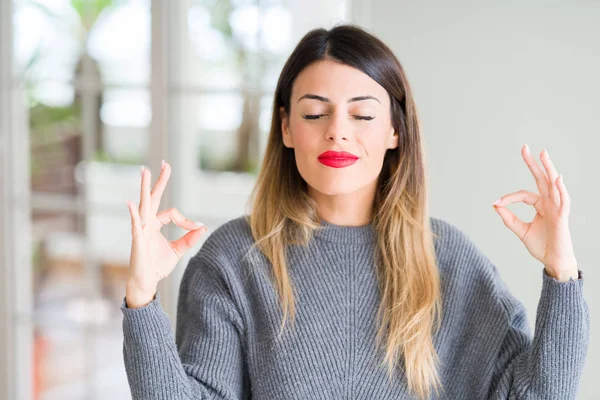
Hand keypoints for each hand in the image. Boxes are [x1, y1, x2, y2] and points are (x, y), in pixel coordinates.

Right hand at [125, 160, 207, 306]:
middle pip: (153, 198)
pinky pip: (135, 224)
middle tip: (165, 163)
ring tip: (145, 172)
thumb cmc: (158, 265)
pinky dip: (134, 214)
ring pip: (143, 205)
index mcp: (155, 224)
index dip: (186, 220)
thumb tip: (203, 227)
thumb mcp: (178, 250)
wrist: (146, 282)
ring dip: (144, 188)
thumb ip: (189, 239)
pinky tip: (132, 203)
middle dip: (159, 181)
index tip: (197, 228)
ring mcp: (141, 230)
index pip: (172, 213)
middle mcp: (147, 223)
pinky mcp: (137, 240)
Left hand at [492, 144, 577, 281]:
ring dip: (548, 168)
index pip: (523, 195)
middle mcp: (549, 203)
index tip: (495, 203)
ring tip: (543, 154)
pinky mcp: (562, 216)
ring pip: (553, 184)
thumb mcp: (520, 231)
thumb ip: (509, 219)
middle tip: (525, 147)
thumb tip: (496, 205)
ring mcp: (557, 208)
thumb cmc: (541, 246)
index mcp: (540, 206)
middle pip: (542, 179)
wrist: (553, 261)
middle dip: (534, 164)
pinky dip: (560, 189)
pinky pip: (563, 200)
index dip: (508, 198)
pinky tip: (556, 177)